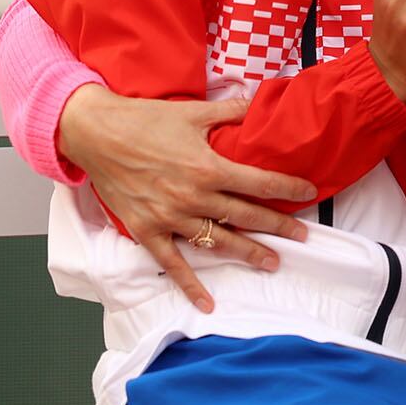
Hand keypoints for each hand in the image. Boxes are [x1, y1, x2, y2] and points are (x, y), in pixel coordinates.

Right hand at [57, 85, 316, 311]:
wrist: (96, 134)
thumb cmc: (145, 120)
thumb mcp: (193, 112)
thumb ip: (231, 111)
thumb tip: (261, 100)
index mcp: (209, 167)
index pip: (260, 182)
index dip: (288, 188)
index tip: (309, 192)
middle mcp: (194, 196)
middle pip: (246, 216)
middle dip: (278, 226)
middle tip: (303, 236)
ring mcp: (170, 217)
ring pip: (218, 242)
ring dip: (247, 253)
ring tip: (272, 262)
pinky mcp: (147, 231)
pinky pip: (172, 264)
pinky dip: (190, 285)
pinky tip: (208, 304)